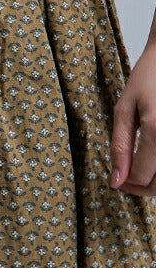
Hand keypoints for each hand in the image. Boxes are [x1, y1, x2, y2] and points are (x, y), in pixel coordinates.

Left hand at [109, 39, 155, 195]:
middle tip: (126, 180)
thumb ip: (120, 147)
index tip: (116, 179)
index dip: (125, 183)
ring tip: (141, 170)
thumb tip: (116, 181)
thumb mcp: (125, 109)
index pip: (142, 177)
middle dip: (140, 189)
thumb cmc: (149, 78)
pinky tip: (153, 159)